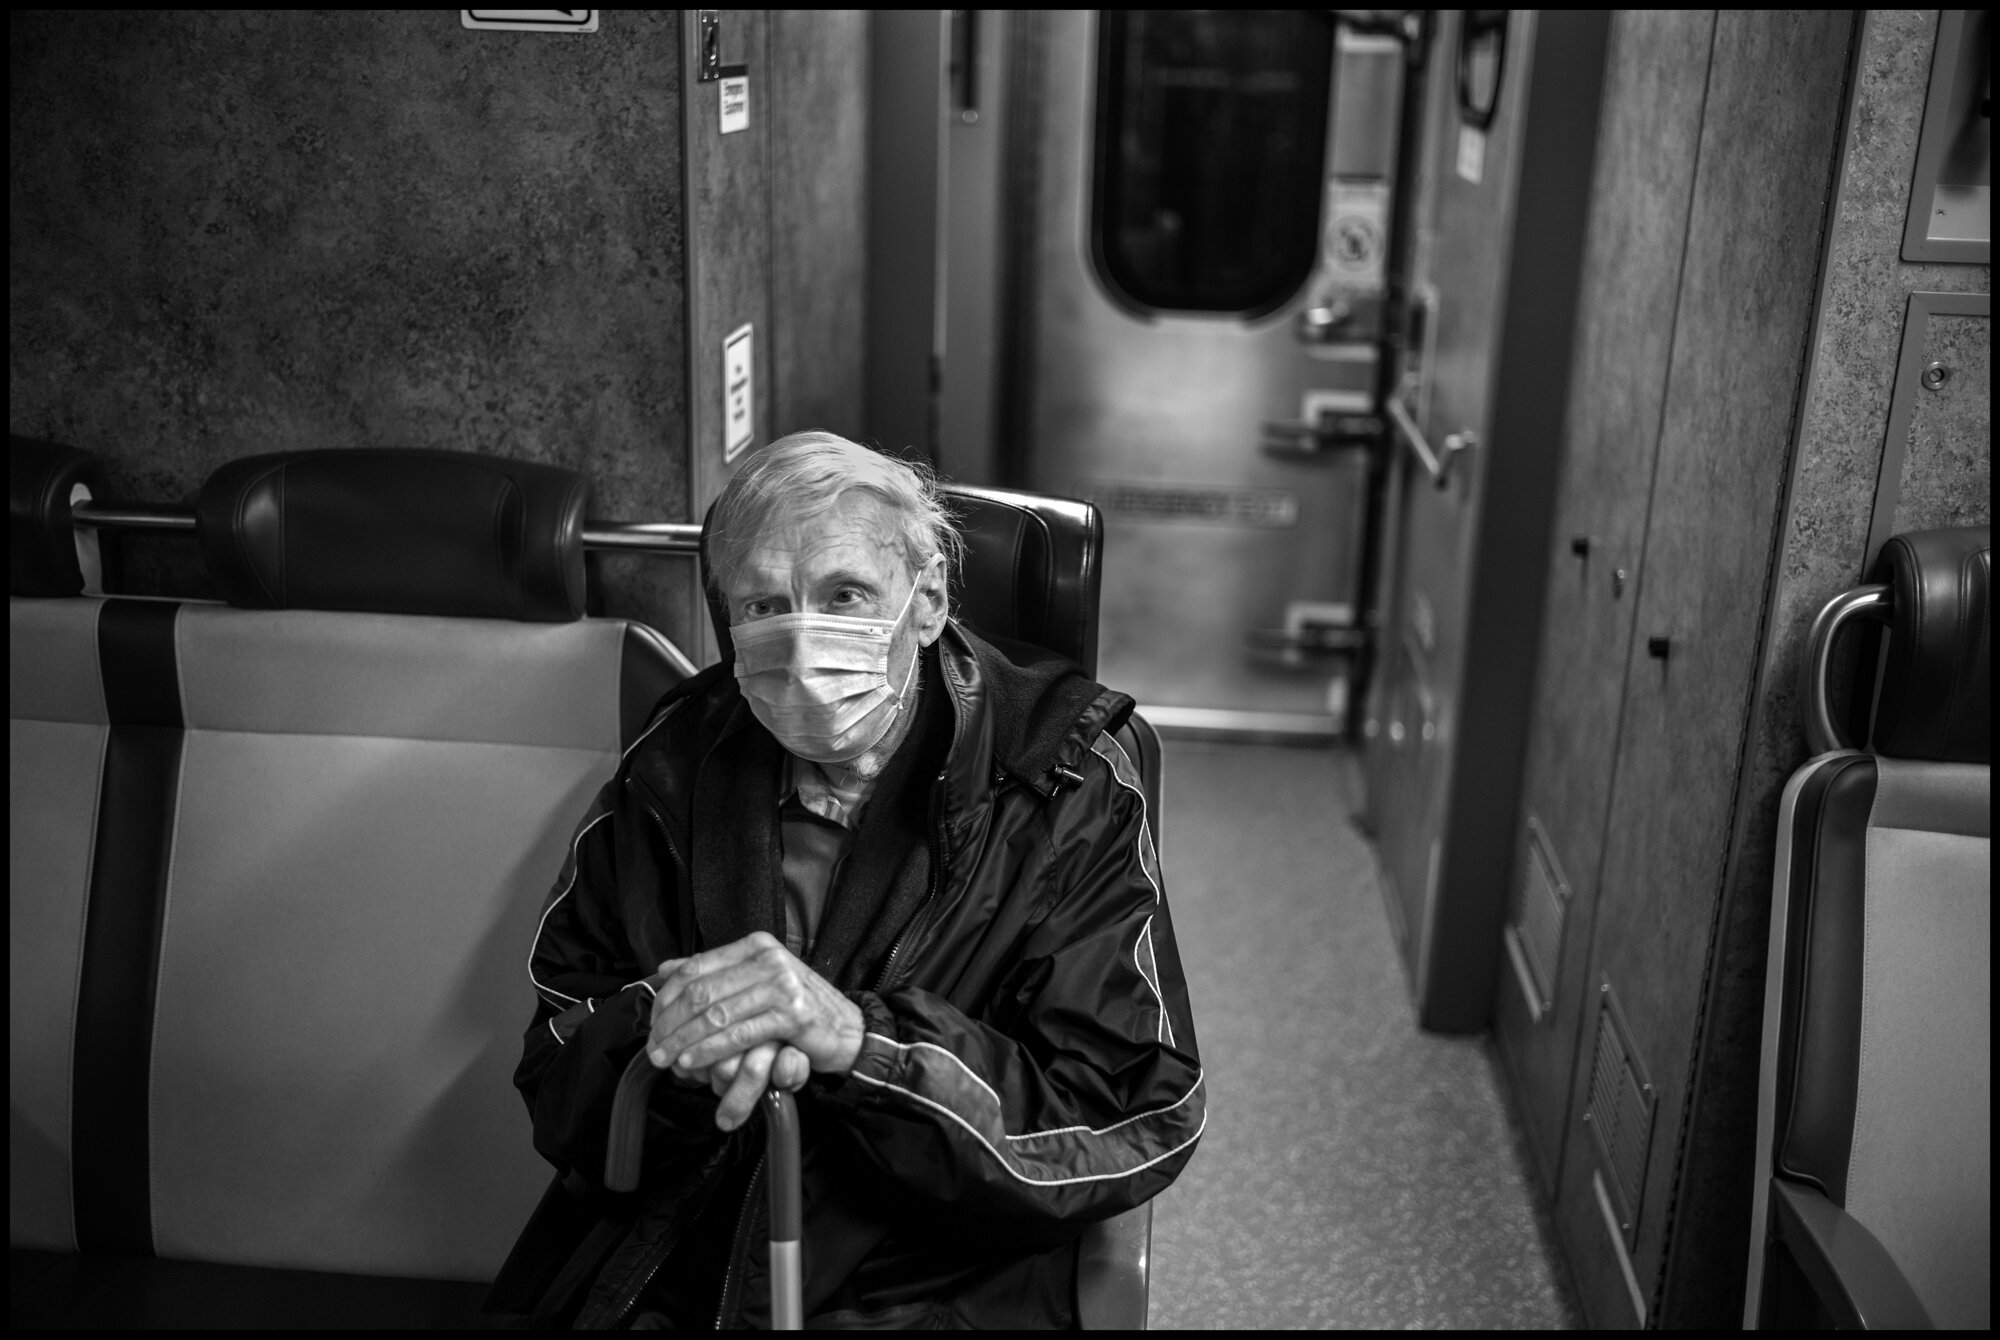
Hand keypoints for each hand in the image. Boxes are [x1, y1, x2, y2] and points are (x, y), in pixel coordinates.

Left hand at [647, 932, 864, 1127]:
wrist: (846, 1029)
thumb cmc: (796, 1008)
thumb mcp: (755, 981)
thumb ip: (714, 973)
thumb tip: (665, 968)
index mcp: (756, 946)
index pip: (696, 967)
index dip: (666, 997)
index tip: (652, 1022)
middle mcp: (769, 959)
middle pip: (702, 991)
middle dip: (670, 1023)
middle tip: (653, 1047)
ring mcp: (783, 984)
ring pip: (716, 1014)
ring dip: (684, 1041)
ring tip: (666, 1059)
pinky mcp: (792, 1014)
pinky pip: (738, 1034)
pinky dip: (710, 1050)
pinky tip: (692, 1062)